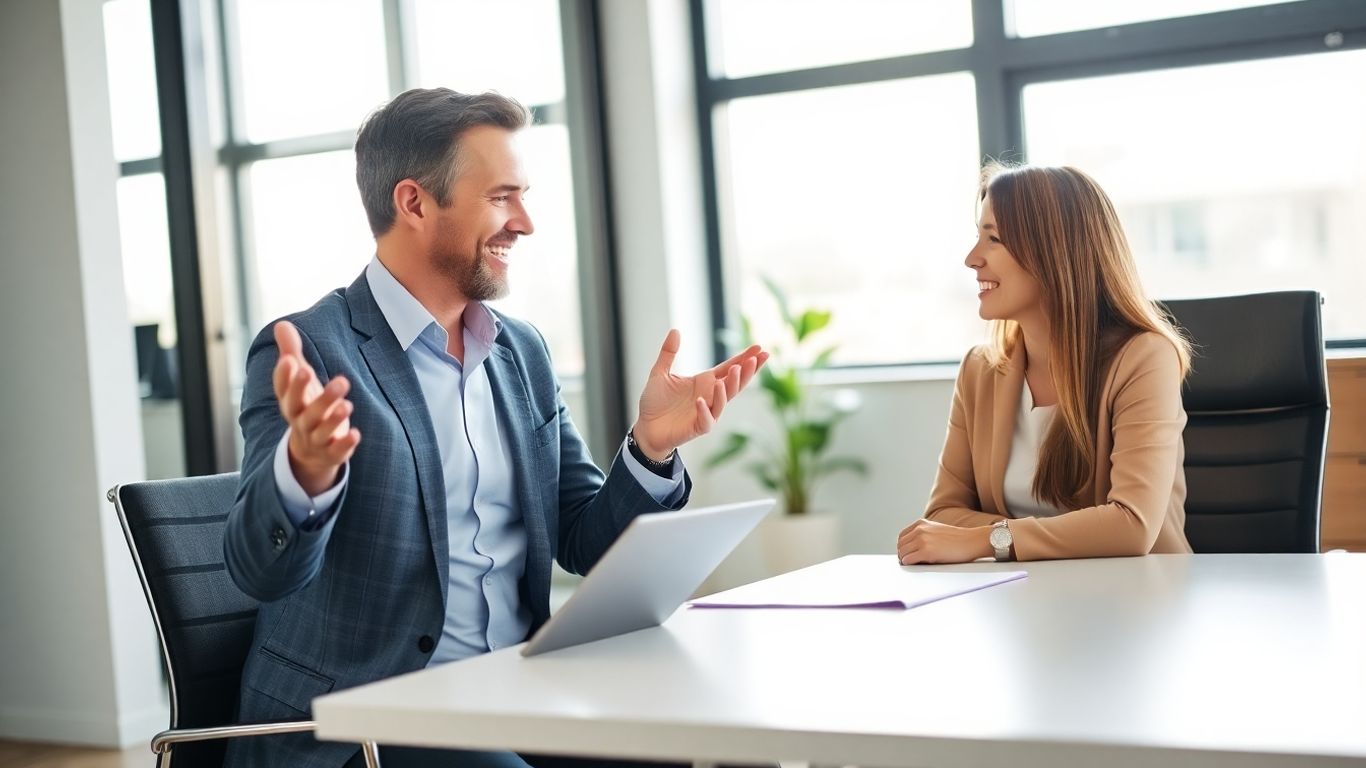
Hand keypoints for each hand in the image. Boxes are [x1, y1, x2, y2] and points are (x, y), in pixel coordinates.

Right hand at [272, 321, 360, 495]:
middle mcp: (300, 420)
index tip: (288, 360)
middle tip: (312, 371)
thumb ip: (292, 353)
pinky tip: (356, 433)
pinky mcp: (331, 452)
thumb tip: (282, 324)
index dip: (283, 376)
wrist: (309, 452)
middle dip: (305, 391)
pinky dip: (345, 444)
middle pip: (301, 408)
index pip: (282, 389)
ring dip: (332, 417)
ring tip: (346, 403)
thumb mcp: (299, 381)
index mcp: (291, 401)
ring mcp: (315, 438)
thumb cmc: (306, 406)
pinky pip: (336, 450)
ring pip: (320, 429)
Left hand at [631, 329, 768, 459]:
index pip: (728, 368)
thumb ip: (668, 353)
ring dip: (729, 387)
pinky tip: (701, 400)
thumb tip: (675, 330)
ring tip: (733, 372)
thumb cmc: (655, 402)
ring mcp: (706, 413)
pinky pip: (706, 420)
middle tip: (754, 359)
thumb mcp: (660, 373)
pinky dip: (705, 411)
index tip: (759, 348)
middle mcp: (710, 396)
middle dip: (746, 372)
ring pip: (724, 401)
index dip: (744, 359)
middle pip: (734, 384)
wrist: (645, 427)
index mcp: (704, 382)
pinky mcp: (697, 428)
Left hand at [896, 518, 992, 564]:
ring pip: (902, 553)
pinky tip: (917, 565)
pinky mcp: (926, 552)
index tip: (907, 553)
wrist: (972, 541)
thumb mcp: (936, 530)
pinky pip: (908, 560)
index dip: (903, 547)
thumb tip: (911, 548)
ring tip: (914, 564)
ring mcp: (922, 540)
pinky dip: (909, 564)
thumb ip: (923, 534)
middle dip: (903, 554)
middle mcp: (920, 530)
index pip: (902, 536)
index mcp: (921, 523)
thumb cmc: (958, 539)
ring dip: (906, 560)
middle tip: (909, 562)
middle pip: (900, 545)